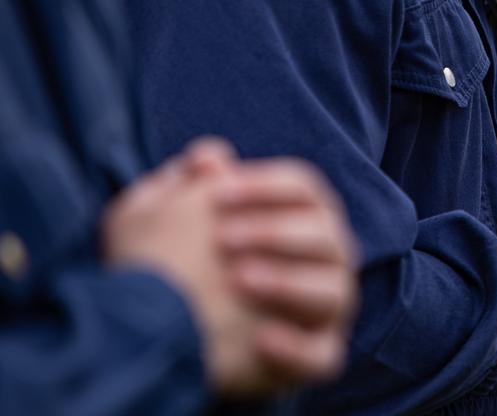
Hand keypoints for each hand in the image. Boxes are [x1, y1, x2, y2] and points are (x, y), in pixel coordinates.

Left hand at [102, 139, 356, 396]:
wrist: (145, 338)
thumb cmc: (162, 269)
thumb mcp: (156, 218)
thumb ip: (187, 183)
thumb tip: (210, 156)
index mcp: (297, 219)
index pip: (305, 189)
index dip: (267, 185)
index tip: (218, 192)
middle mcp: (321, 261)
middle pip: (328, 234)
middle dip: (278, 232)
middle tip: (223, 240)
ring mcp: (322, 310)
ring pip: (335, 291)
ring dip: (290, 282)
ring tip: (238, 281)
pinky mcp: (315, 356)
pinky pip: (324, 354)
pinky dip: (298, 346)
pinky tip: (261, 338)